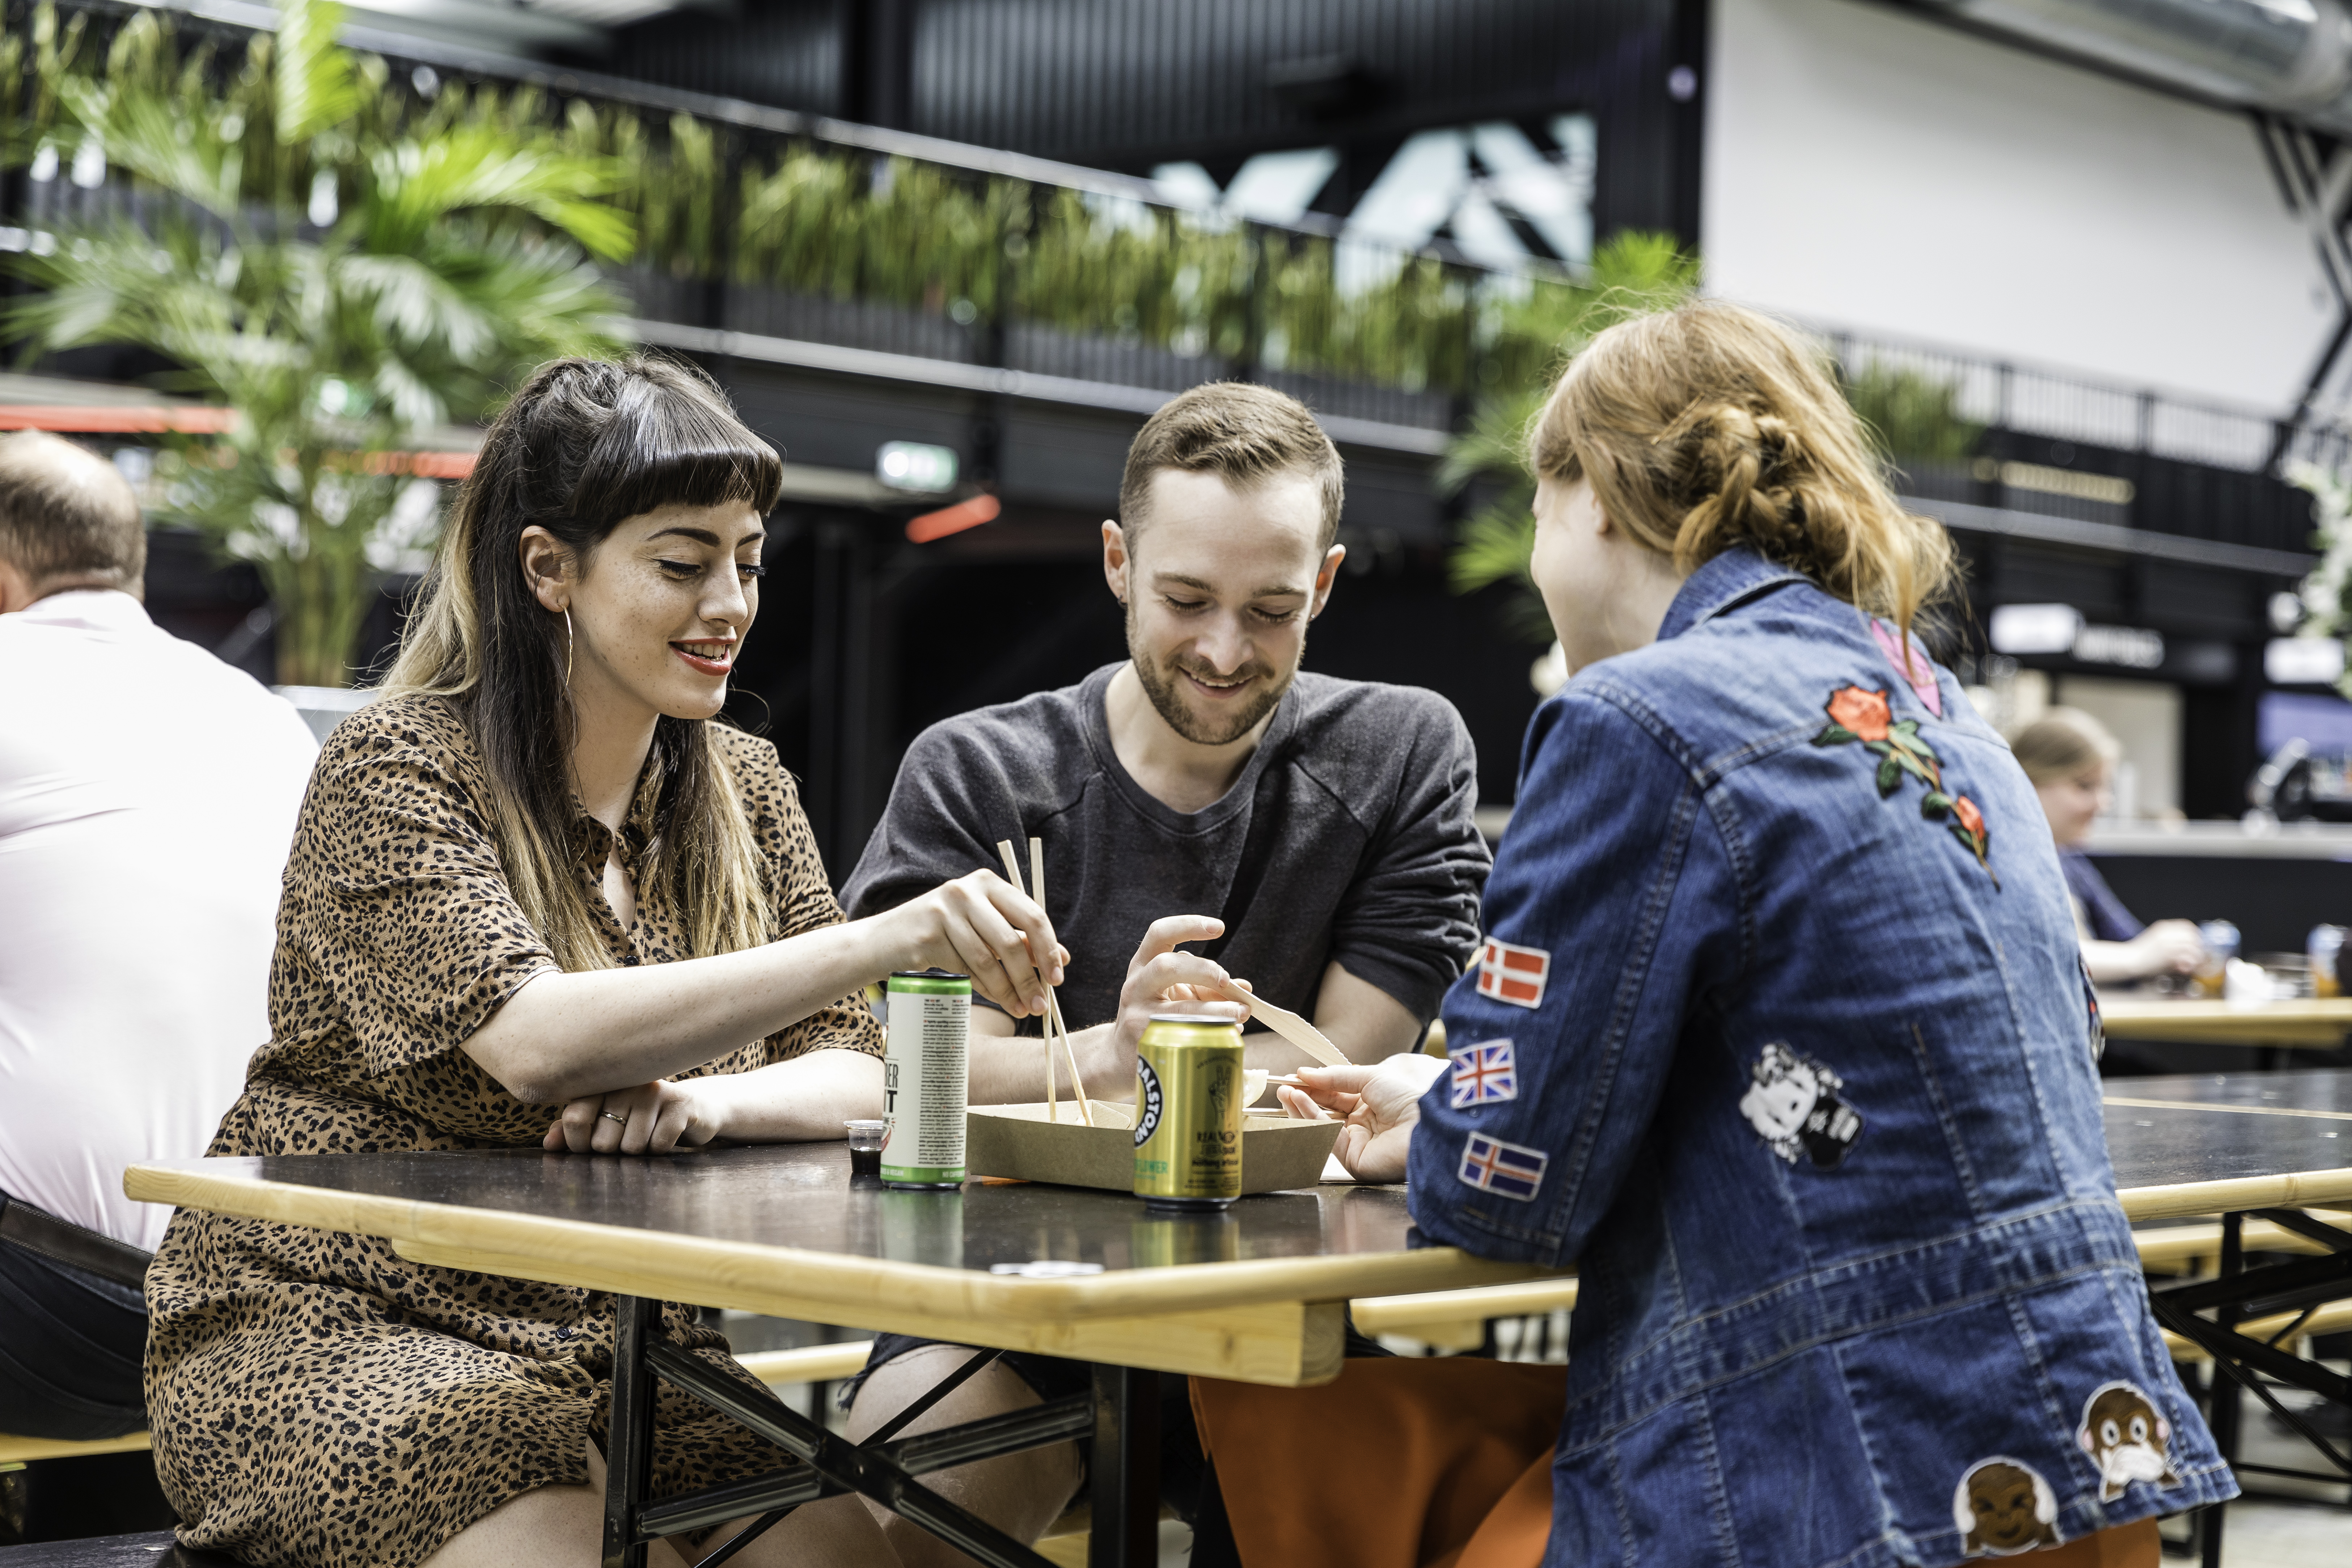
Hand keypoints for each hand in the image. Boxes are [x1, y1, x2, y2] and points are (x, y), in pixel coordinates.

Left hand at [543, 1078, 723, 1155]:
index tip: (588, 1147)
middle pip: (603, 1142)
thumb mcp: (605, 1122)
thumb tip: (549, 1143)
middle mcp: (626, 1083)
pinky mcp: (681, 1104)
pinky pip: (659, 1145)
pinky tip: (666, 1134)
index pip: (574, 1118)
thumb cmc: (640, 1119)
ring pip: (632, 1147)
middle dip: (614, 1151)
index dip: (577, 1145)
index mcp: (602, 1084)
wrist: (693, 1110)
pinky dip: (660, 1150)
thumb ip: (573, 1130)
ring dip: (639, 1152)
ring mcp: (655, 1091)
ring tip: (648, 1134)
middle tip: (628, 1138)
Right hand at [879, 870, 1067, 1017]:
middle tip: (1041, 1004)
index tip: (1058, 978)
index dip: (1048, 949)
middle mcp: (967, 890)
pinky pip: (965, 969)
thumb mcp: (985, 929)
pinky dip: (984, 987)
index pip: (1031, 915)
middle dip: (1029, 977)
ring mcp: (944, 910)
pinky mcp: (928, 934)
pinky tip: (994, 997)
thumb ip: (1020, 940)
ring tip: (1021, 1009)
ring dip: (1008, 990)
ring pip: (988, 960)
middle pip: (1010, 941)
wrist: (887, 940)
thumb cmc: (944, 934)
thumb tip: (1063, 958)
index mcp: (988, 883)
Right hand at [1099, 915, 1249, 1078]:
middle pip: (1166, 966)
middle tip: (1227, 981)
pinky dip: (1211, 1032)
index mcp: (1143, 965)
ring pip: (1177, 1007)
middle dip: (1203, 971)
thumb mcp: (1175, 993)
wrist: (1119, 1056)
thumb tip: (1245, 988)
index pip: (1159, 934)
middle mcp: (1135, 986)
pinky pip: (1183, 1034)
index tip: (1219, 928)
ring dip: (1215, 1009)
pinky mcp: (1146, 1042)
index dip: (1188, 926)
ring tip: (1241, 1012)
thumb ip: (1207, 987)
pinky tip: (1228, 1033)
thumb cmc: (1154, 1016)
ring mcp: (1138, 1015)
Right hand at [1276, 1052, 1445, 1183]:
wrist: (1425, 1125)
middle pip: (1324, 1112)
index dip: (1313, 1087)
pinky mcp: (1353, 1161)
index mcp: (1368, 1107)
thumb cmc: (1407, 1099)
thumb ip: (1335, 1077)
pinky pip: (1326, 1138)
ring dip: (1301, 1109)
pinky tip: (1300, 1103)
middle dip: (1303, 1099)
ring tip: (1286, 1093)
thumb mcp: (1370, 1077)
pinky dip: (1311, 1119)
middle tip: (1282, 1087)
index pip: (1333, 1097)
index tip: (1293, 1078)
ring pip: (1321, 1127)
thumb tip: (1304, 1073)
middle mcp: (1361, 1127)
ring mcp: (1356, 1145)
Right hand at [2129, 919, 2206, 978]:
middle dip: (2198, 945)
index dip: (2194, 934)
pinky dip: (2189, 964)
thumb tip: (2184, 944)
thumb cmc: (2139, 952)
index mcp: (2163, 926)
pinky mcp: (2169, 955)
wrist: (2128, 960)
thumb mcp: (2154, 939)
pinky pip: (2187, 958)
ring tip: (2192, 964)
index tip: (2196, 942)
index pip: (2187, 925)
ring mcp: (2169, 943)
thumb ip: (2168, 938)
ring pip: (2193, 947)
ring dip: (2196, 956)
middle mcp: (2168, 933)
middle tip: (2197, 955)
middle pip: (2193, 935)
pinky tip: (2185, 968)